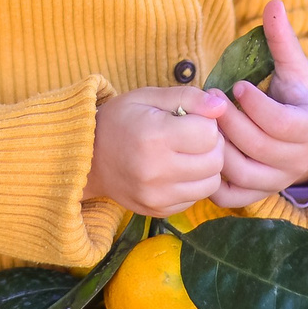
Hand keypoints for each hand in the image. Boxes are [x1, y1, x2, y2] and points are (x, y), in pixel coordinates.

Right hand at [86, 87, 227, 217]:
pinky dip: (193, 183)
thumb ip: (187, 97)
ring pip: (212, 183)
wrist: (87, 158)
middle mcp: (156, 171)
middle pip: (215, 160)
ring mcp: (157, 196)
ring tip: (187, 153)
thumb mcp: (148, 97)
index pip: (209, 133)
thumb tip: (220, 106)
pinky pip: (196, 198)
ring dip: (207, 166)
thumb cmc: (120, 120)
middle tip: (192, 135)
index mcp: (154, 136)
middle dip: (211, 144)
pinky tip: (176, 170)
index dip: (205, 121)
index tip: (190, 118)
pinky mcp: (159, 211)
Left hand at [212, 0, 307, 208]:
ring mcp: (275, 181)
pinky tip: (199, 152)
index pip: (281, 123)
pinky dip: (212, 179)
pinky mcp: (256, 194)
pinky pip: (231, 195)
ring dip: (218, 147)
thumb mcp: (295, 68)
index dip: (256, 105)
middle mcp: (295, 160)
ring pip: (242, 172)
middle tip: (209, 99)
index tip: (236, 85)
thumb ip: (282, 39)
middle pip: (258, 146)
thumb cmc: (297, 98)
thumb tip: (274, 2)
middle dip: (230, 122)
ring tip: (202, 122)